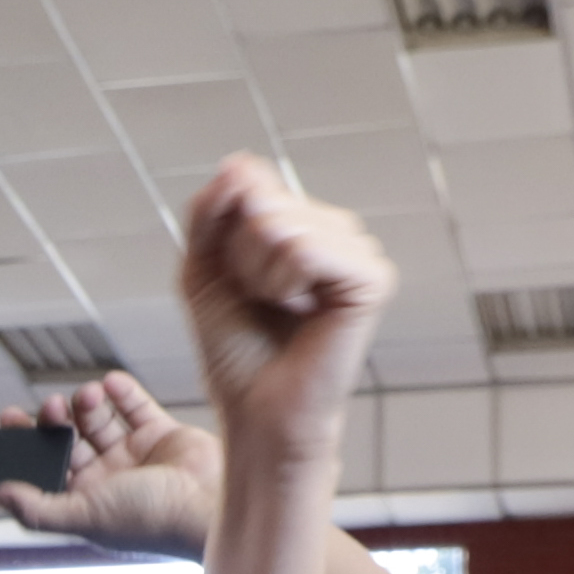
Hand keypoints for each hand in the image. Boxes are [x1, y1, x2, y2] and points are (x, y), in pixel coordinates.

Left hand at [0, 371, 222, 560]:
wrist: (208, 509)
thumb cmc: (150, 521)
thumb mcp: (83, 515)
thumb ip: (37, 507)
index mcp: (84, 500)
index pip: (45, 466)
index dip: (27, 443)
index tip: (10, 417)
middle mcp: (107, 479)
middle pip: (70, 440)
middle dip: (58, 420)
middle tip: (54, 405)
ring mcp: (135, 456)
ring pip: (101, 421)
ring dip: (88, 404)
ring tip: (88, 394)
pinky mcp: (163, 435)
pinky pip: (136, 407)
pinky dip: (123, 392)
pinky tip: (111, 382)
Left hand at [179, 153, 392, 469]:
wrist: (254, 409)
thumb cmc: (234, 349)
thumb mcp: (201, 270)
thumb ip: (210, 212)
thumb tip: (238, 164)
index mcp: (299, 223)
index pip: (247, 182)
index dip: (220, 234)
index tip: (233, 280)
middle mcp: (335, 229)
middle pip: (261, 202)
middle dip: (237, 258)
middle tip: (258, 301)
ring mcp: (358, 250)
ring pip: (280, 225)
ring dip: (257, 275)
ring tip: (278, 307)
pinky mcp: (372, 277)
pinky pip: (307, 249)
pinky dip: (284, 282)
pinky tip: (298, 309)